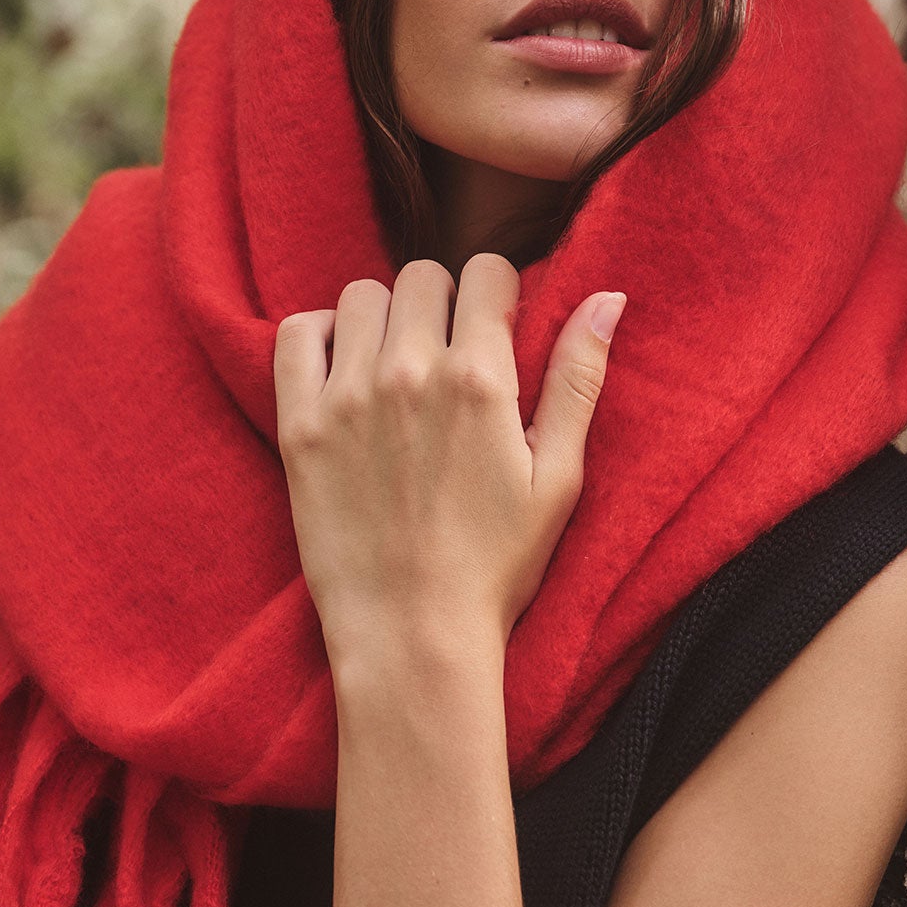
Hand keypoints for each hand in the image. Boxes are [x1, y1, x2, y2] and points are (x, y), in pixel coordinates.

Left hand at [273, 253, 625, 660]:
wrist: (413, 634)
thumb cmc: (496, 565)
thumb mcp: (559, 477)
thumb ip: (578, 379)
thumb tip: (609, 297)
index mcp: (480, 379)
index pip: (486, 272)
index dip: (498, 293)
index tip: (496, 329)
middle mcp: (410, 372)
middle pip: (423, 275)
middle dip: (443, 302)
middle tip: (449, 354)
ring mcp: (347, 396)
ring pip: (362, 295)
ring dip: (385, 317)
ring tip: (397, 365)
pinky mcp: (300, 425)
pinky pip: (297, 333)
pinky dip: (320, 336)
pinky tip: (344, 369)